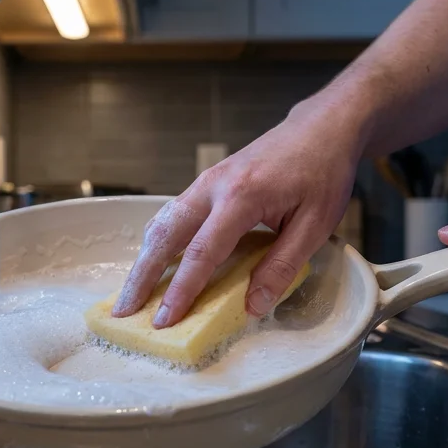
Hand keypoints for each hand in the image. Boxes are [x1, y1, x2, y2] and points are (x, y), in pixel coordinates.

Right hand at [112, 96, 362, 327]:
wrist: (321, 128)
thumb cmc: (323, 173)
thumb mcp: (316, 225)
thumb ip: (282, 266)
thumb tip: (252, 306)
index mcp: (242, 196)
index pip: (201, 251)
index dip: (181, 290)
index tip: (165, 319)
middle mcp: (214, 186)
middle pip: (165, 234)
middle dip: (142, 276)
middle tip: (124, 311)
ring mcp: (206, 181)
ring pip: (162, 222)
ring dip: (143, 259)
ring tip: (130, 293)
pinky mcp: (207, 182)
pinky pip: (173, 214)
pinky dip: (157, 242)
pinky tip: (153, 263)